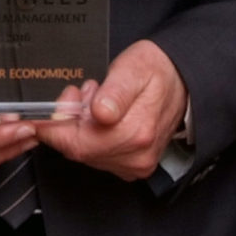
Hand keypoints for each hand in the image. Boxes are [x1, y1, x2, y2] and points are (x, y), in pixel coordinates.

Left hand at [36, 40, 186, 181]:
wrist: (182, 81)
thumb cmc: (156, 71)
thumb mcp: (133, 68)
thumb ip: (116, 91)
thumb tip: (101, 113)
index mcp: (136, 132)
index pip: (76, 144)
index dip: (56, 127)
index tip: (53, 107)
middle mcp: (137, 155)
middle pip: (78, 150)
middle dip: (70, 122)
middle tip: (82, 93)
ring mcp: (136, 164)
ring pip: (86, 154)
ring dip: (81, 128)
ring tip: (96, 101)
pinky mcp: (134, 167)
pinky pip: (97, 157)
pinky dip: (92, 137)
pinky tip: (103, 118)